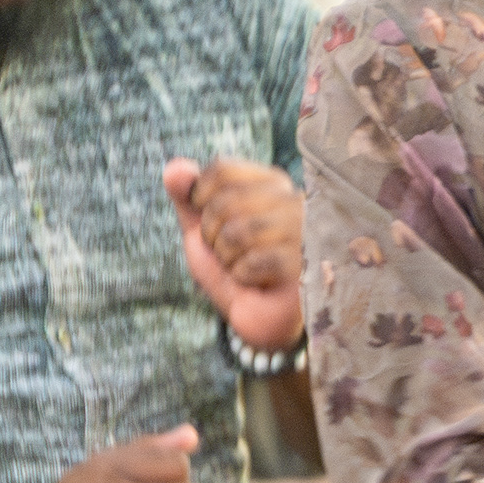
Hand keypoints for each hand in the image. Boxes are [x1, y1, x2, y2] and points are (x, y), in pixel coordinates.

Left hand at [164, 158, 303, 351]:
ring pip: (238, 232)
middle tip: (229, 252)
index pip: (221, 170)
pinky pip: (253, 261)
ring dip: (227, 258)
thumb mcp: (204, 229)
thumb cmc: (237, 266)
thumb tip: (174, 168)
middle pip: (225, 202)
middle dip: (211, 234)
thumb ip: (188, 198)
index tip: (209, 219)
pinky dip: (243, 276)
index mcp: (270, 184)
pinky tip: (259, 281)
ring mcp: (306, 230)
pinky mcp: (309, 262)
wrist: (262, 314)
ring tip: (244, 266)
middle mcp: (295, 200)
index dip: (200, 196)